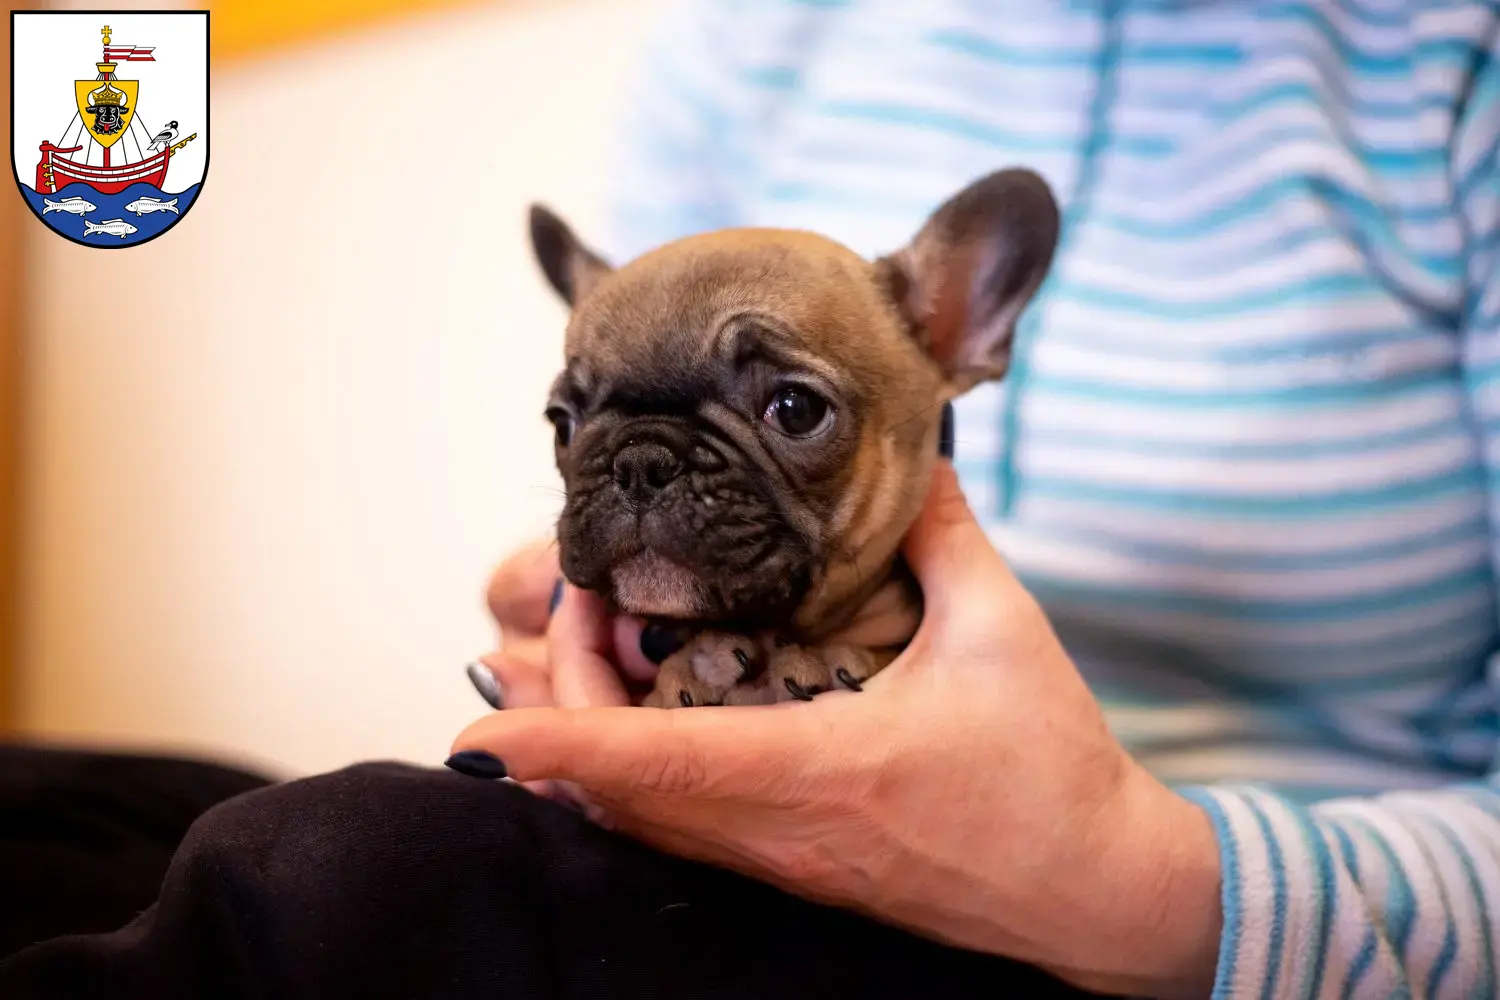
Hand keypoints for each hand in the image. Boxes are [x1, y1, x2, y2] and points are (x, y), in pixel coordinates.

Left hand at [452, 465, 1223, 996]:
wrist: (1096, 894)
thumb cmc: (1050, 770)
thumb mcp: (1002, 630)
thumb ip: (943, 533)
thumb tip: (909, 456)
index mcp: (820, 770)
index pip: (658, 765)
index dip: (557, 749)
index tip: (478, 736)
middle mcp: (780, 829)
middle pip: (621, 793)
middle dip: (563, 701)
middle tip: (580, 602)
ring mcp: (782, 860)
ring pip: (643, 821)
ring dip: (589, 743)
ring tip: (593, 644)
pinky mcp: (796, 869)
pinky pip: (683, 831)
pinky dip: (632, 779)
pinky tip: (633, 724)